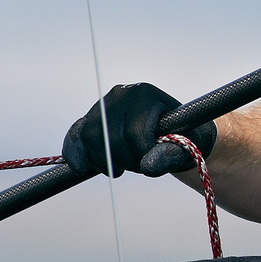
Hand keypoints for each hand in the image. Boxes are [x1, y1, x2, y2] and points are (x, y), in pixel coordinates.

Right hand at [61, 82, 217, 177]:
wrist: (171, 132)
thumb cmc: (181, 137)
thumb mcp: (185, 146)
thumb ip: (170, 155)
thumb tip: (148, 166)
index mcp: (146, 94)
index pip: (135, 131)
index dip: (141, 154)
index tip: (152, 163)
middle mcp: (121, 93)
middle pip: (110, 136)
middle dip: (124, 160)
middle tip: (137, 166)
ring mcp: (102, 105)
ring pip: (91, 137)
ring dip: (104, 161)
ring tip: (121, 167)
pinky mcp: (90, 118)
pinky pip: (76, 134)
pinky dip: (75, 152)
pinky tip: (79, 167)